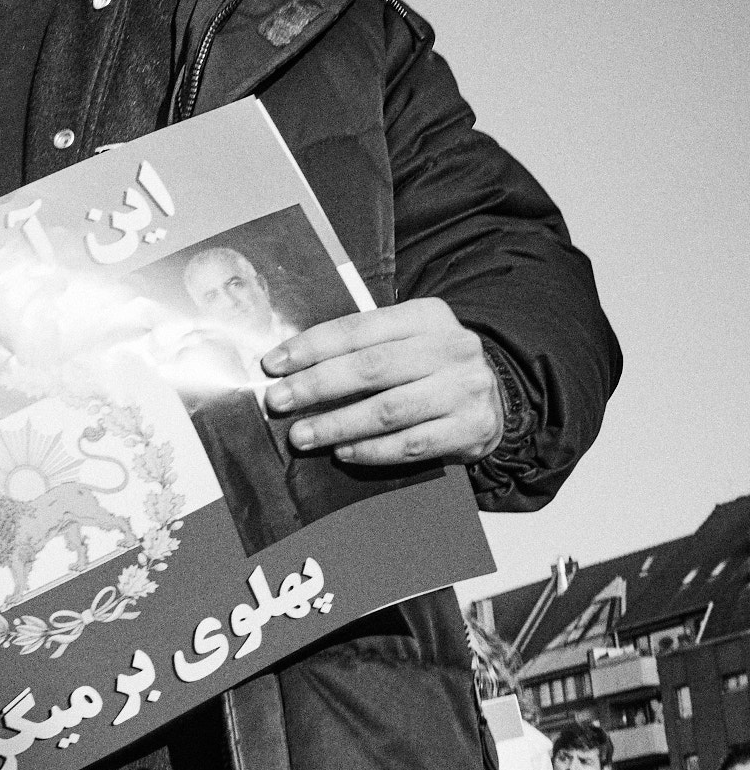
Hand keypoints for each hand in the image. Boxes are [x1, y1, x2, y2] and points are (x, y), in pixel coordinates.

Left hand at [262, 298, 503, 467]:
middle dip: (316, 386)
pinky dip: (372, 450)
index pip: (359, 329)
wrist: (495, 400)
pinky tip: (343, 452)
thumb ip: (364, 347)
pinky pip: (410, 443)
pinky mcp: (470, 427)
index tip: (274, 365)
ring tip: (302, 435)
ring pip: (388, 409)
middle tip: (279, 402)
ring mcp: (463, 388)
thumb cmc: (433, 370)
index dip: (312, 347)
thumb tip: (294, 369)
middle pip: (370, 368)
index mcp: (427, 317)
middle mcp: (450, 347)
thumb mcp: (409, 342)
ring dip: (337, 424)